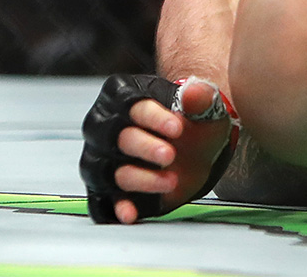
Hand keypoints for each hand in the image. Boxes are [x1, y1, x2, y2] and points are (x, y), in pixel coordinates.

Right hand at [80, 74, 240, 224]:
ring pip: (112, 171)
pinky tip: (131, 213)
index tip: (178, 128)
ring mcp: (103, 158)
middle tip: (170, 155)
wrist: (195, 146)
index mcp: (123, 95)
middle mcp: (105, 125)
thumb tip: (192, 93)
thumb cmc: (191, 118)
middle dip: (144, 147)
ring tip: (171, 181)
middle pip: (117, 137)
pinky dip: (116, 207)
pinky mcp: (107, 187)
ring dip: (141, 178)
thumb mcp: (204, 105)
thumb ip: (200, 97)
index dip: (153, 117)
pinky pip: (102, 201)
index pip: (132, 105)